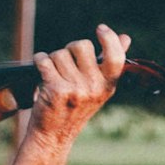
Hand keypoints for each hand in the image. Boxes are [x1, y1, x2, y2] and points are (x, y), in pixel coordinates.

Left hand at [29, 24, 129, 146]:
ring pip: (60, 54)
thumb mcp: (98, 88)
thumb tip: (125, 38)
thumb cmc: (75, 108)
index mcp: (108, 85)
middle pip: (81, 46)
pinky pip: (44, 61)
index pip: (115, 57)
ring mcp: (75, 89)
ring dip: (53, 60)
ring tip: (54, 76)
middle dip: (70, 50)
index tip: (101, 29)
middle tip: (66, 65)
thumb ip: (110, 64)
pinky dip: (39, 61)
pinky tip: (41, 71)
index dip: (109, 39)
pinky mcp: (56, 90)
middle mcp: (93, 88)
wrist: (53, 136)